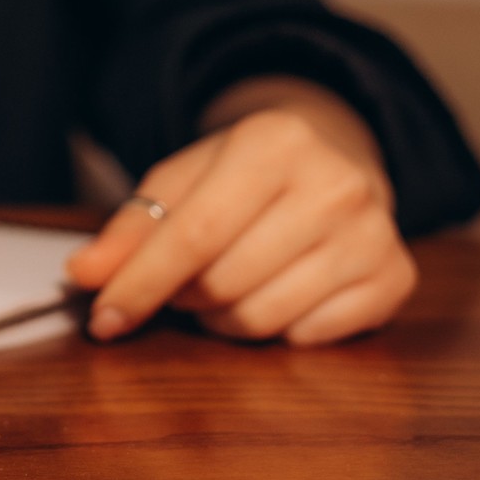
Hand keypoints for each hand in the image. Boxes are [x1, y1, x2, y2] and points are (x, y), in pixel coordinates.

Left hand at [65, 77, 416, 345]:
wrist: (334, 157)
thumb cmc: (243, 175)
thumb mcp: (182, 180)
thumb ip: (130, 229)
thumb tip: (84, 276)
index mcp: (274, 142)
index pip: (195, 234)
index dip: (142, 283)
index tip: (103, 320)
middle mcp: (335, 183)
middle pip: (225, 282)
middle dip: (186, 295)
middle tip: (185, 280)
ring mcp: (374, 232)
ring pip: (263, 318)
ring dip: (224, 318)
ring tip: (226, 286)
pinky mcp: (395, 277)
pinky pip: (310, 338)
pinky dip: (279, 330)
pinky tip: (279, 292)